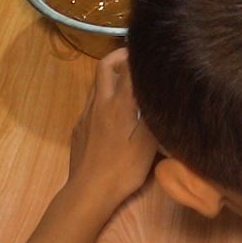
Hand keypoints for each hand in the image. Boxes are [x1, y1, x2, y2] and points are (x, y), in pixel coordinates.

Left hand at [66, 48, 158, 207]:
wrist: (88, 192)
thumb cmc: (122, 168)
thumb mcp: (148, 143)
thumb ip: (155, 114)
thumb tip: (163, 92)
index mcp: (118, 103)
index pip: (126, 66)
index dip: (137, 54)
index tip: (151, 50)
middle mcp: (98, 103)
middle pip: (104, 67)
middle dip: (119, 57)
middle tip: (137, 60)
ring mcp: (85, 116)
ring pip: (96, 86)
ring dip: (111, 78)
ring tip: (130, 85)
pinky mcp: (79, 130)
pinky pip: (92, 104)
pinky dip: (104, 98)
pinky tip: (116, 116)